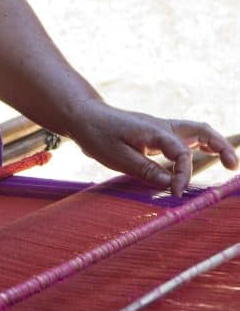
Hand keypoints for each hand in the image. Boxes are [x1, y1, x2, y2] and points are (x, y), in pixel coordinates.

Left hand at [65, 99, 238, 196]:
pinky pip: (184, 138)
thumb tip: (172, 184)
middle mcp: (162, 126)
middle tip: (232, 166)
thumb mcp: (118, 157)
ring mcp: (161, 128)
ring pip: (196, 132)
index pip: (181, 154)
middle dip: (220, 146)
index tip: (177, 193)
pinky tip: (206, 157)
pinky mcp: (156, 134)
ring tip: (228, 163)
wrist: (84, 117)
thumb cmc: (98, 135)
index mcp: (154, 131)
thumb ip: (146, 170)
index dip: (183, 175)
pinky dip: (199, 146)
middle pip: (201, 131)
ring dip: (215, 144)